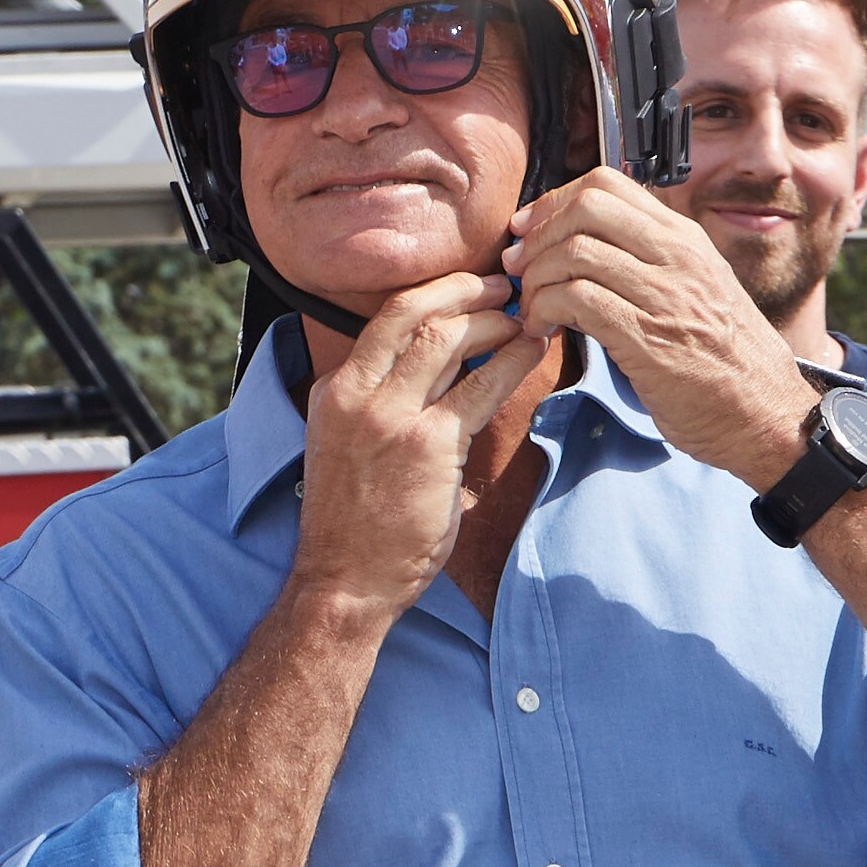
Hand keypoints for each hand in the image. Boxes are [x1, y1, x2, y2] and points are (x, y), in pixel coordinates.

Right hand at [293, 269, 538, 616]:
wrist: (345, 580)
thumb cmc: (354, 521)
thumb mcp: (346, 444)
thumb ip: (381, 403)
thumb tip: (443, 371)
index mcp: (334, 390)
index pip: (386, 319)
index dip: (436, 294)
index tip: (468, 289)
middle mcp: (355, 394)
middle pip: (413, 312)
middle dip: (466, 289)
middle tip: (503, 286)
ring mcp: (389, 417)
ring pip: (448, 337)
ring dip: (494, 320)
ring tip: (524, 318)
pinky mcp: (428, 445)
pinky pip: (482, 386)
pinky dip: (513, 360)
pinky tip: (532, 351)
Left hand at [505, 169, 810, 488]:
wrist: (764, 413)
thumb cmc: (723, 360)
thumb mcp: (695, 289)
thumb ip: (648, 261)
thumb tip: (584, 245)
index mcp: (684, 239)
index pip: (606, 184)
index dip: (553, 203)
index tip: (528, 233)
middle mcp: (677, 256)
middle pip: (586, 208)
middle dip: (537, 236)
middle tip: (519, 269)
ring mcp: (665, 294)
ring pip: (575, 252)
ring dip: (536, 280)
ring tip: (532, 308)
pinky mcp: (648, 338)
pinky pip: (578, 300)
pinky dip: (545, 311)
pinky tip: (542, 330)